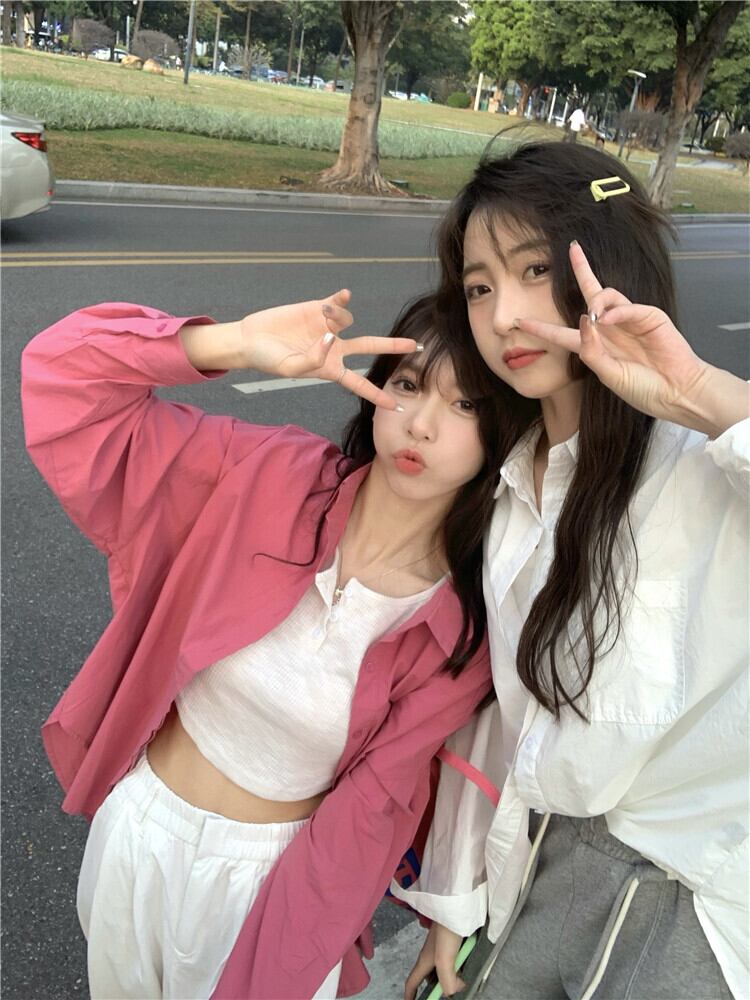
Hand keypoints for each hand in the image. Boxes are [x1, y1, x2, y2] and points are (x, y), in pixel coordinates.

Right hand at [241, 289, 419, 410]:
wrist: (251, 339)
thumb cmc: (269, 360)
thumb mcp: (290, 369)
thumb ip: (313, 359)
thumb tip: (332, 338)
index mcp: (330, 369)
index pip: (359, 384)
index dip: (377, 395)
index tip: (396, 406)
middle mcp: (334, 348)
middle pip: (370, 348)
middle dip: (392, 348)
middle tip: (415, 347)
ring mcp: (328, 327)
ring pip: (347, 321)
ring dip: (337, 318)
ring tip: (317, 319)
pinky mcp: (318, 309)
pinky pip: (338, 303)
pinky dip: (343, 300)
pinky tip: (345, 296)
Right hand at [404, 922, 465, 999]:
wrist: (458, 905)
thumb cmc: (447, 929)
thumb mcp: (444, 958)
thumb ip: (446, 979)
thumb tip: (451, 992)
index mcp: (425, 960)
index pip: (412, 982)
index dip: (410, 995)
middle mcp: (432, 955)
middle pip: (429, 978)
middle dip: (435, 988)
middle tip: (446, 994)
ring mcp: (443, 948)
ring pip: (443, 969)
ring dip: (450, 978)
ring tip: (461, 981)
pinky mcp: (453, 941)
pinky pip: (453, 960)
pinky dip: (458, 967)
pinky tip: (467, 967)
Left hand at [516, 243, 748, 435]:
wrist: (676, 392)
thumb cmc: (643, 388)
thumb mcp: (609, 375)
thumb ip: (592, 351)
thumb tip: (585, 318)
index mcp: (595, 347)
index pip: (562, 334)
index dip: (540, 327)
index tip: (519, 321)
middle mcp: (609, 329)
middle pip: (590, 294)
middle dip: (581, 269)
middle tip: (573, 247)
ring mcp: (629, 320)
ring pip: (606, 295)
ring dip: (597, 302)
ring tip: (598, 319)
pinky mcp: (648, 316)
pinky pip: (627, 306)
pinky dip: (617, 311)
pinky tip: (610, 320)